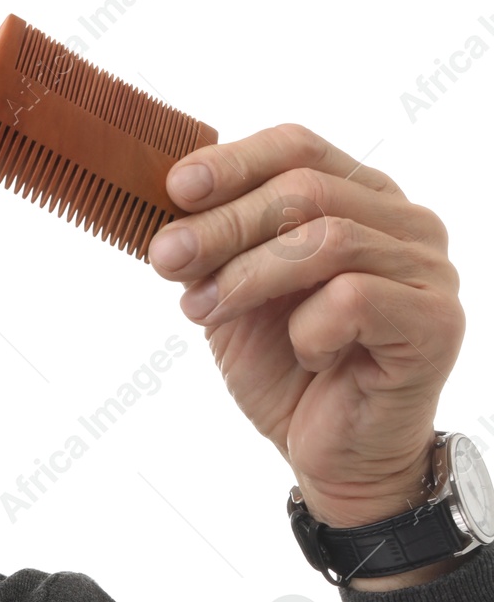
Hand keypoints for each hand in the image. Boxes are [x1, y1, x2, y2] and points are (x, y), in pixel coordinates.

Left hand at [147, 123, 465, 543]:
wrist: (331, 455)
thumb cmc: (287, 369)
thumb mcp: (233, 295)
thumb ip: (214, 246)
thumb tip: (165, 200)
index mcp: (359, 199)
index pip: (297, 146)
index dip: (232, 162)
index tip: (175, 189)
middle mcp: (404, 223)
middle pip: (304, 189)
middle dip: (222, 224)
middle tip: (166, 260)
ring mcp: (428, 270)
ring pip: (325, 239)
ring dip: (246, 275)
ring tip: (202, 310)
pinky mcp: (435, 323)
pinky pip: (354, 299)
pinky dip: (307, 328)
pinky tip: (304, 355)